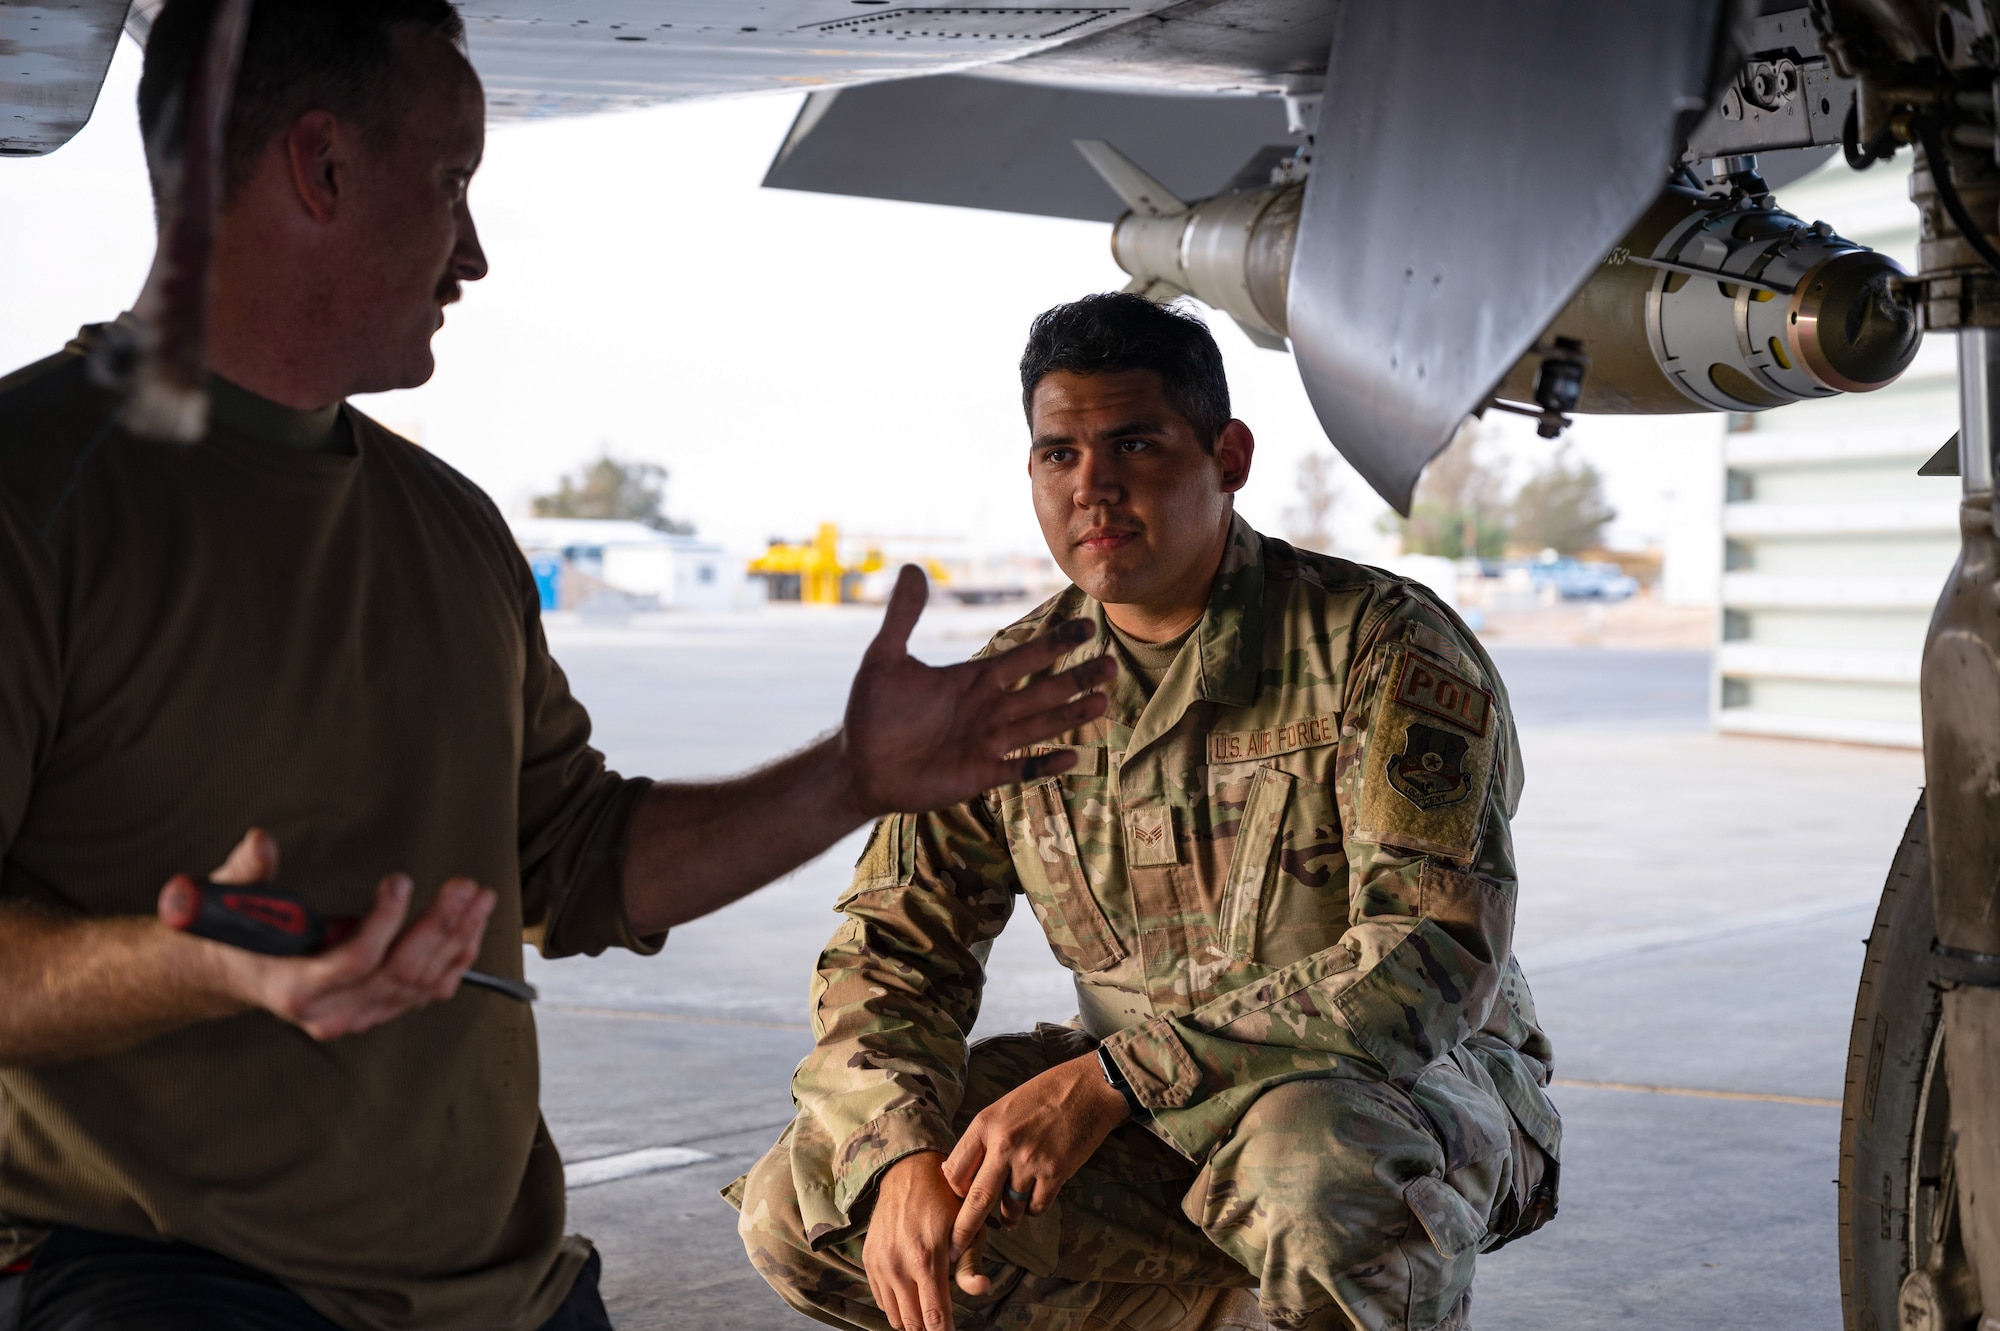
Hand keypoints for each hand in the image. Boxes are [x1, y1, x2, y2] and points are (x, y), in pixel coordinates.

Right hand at [160, 829, 496, 1040]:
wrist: (241, 973)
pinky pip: (429, 990)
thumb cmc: (239, 935)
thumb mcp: (231, 898)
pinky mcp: (380, 1010)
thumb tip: (259, 843)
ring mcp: (360, 1015)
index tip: (400, 881)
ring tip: (479, 898)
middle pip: (399, 972)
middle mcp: (331, 1011)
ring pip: (422, 983)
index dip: (383, 922)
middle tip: (462, 886)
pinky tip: (473, 927)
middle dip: (438, 926)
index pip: (354, 960)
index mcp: (294, 988)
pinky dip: (457, 958)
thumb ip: (248, 872)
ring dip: (457, 938)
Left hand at [840, 566, 1113, 817]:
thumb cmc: (872, 713)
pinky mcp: (980, 775)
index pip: (1022, 657)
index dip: (1053, 644)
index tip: (1085, 629)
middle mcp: (988, 709)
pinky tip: (1072, 758)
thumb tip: (911, 567)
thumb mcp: (885, 659)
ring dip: (1070, 715)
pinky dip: (1045, 766)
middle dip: (1076, 678)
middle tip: (1112, 664)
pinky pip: (1020, 770)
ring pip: (1039, 726)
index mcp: (972, 680)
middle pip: (1042, 690)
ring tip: (1103, 702)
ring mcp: (987, 743)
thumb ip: (903, 616)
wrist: (859, 766)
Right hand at [864, 1152, 961, 1330]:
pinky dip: (897, 1305)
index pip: (933, 1315)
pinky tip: (911, 1293)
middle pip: (913, 1322)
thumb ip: (970, 1264)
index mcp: (926, 1258)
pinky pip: (881, 1300)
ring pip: (895, 1316)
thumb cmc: (945, 1200)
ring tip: (928, 1307)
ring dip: (912, 1319)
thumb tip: (981, 1290)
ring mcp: (880, 1263)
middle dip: (929, 1328)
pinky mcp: (868, 1260)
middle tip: (942, 1322)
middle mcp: (898, 1264)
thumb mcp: (966, 1227)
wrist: (907, 1173)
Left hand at [940, 1052, 1129, 1294]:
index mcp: (985, 1124)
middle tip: (953, 1250)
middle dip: (963, 1230)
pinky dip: (1033, 1207)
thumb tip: (962, 1173)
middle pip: (976, 1200)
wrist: (1089, 1088)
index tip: (957, 1203)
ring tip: (1011, 1214)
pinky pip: (1036, 1206)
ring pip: (1009, 1207)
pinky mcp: (1055, 1172)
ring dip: (1008, 1216)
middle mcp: (1003, 1144)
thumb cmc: (1044, 1095)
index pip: (955, 1171)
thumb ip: (983, 1138)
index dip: (954, 1192)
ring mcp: (1030, 1160)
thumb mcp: (1003, 1107)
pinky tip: (1037, 1195)